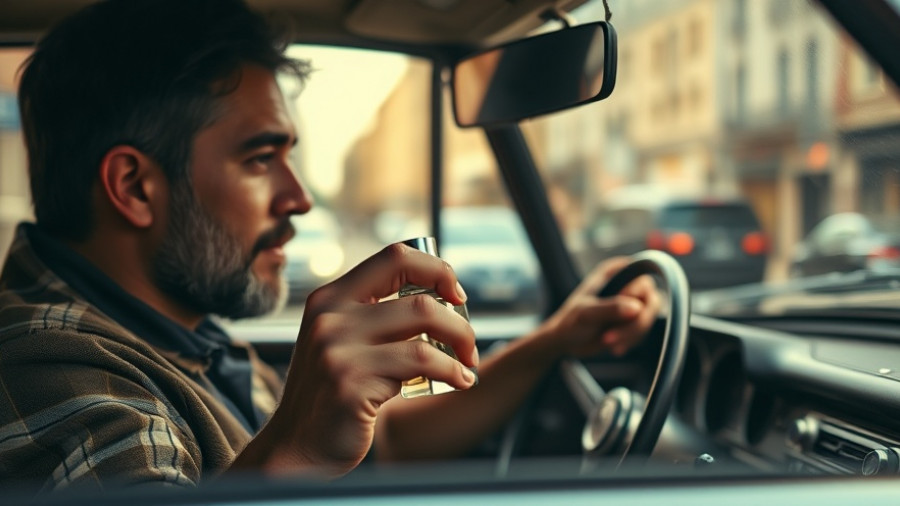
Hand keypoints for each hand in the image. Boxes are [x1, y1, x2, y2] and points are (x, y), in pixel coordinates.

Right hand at [259, 243, 477, 476]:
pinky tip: (460, 381)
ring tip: (467, 365)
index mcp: (330, 298)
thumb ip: (375, 317)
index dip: (436, 270)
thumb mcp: (341, 341)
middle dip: (458, 322)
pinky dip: (451, 371)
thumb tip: (442, 301)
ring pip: (425, 327)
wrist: (296, 447)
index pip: (394, 257)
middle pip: (419, 298)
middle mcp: (330, 317)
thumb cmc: (330, 395)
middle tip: (468, 345)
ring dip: (460, 344)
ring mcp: (338, 350)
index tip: (456, 296)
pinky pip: (421, 364)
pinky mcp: (351, 383)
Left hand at [541, 257, 658, 357]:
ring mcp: (631, 303)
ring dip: (631, 334)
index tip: (621, 309)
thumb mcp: (586, 314)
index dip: (635, 293)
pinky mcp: (632, 321)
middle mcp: (626, 284)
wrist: (566, 342)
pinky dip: (631, 341)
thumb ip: (610, 308)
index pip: (641, 275)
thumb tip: (637, 308)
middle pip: (651, 299)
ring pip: (649, 318)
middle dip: (635, 323)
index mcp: (614, 272)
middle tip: (611, 337)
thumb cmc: (570, 322)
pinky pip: (643, 331)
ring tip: (607, 341)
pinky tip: (613, 347)